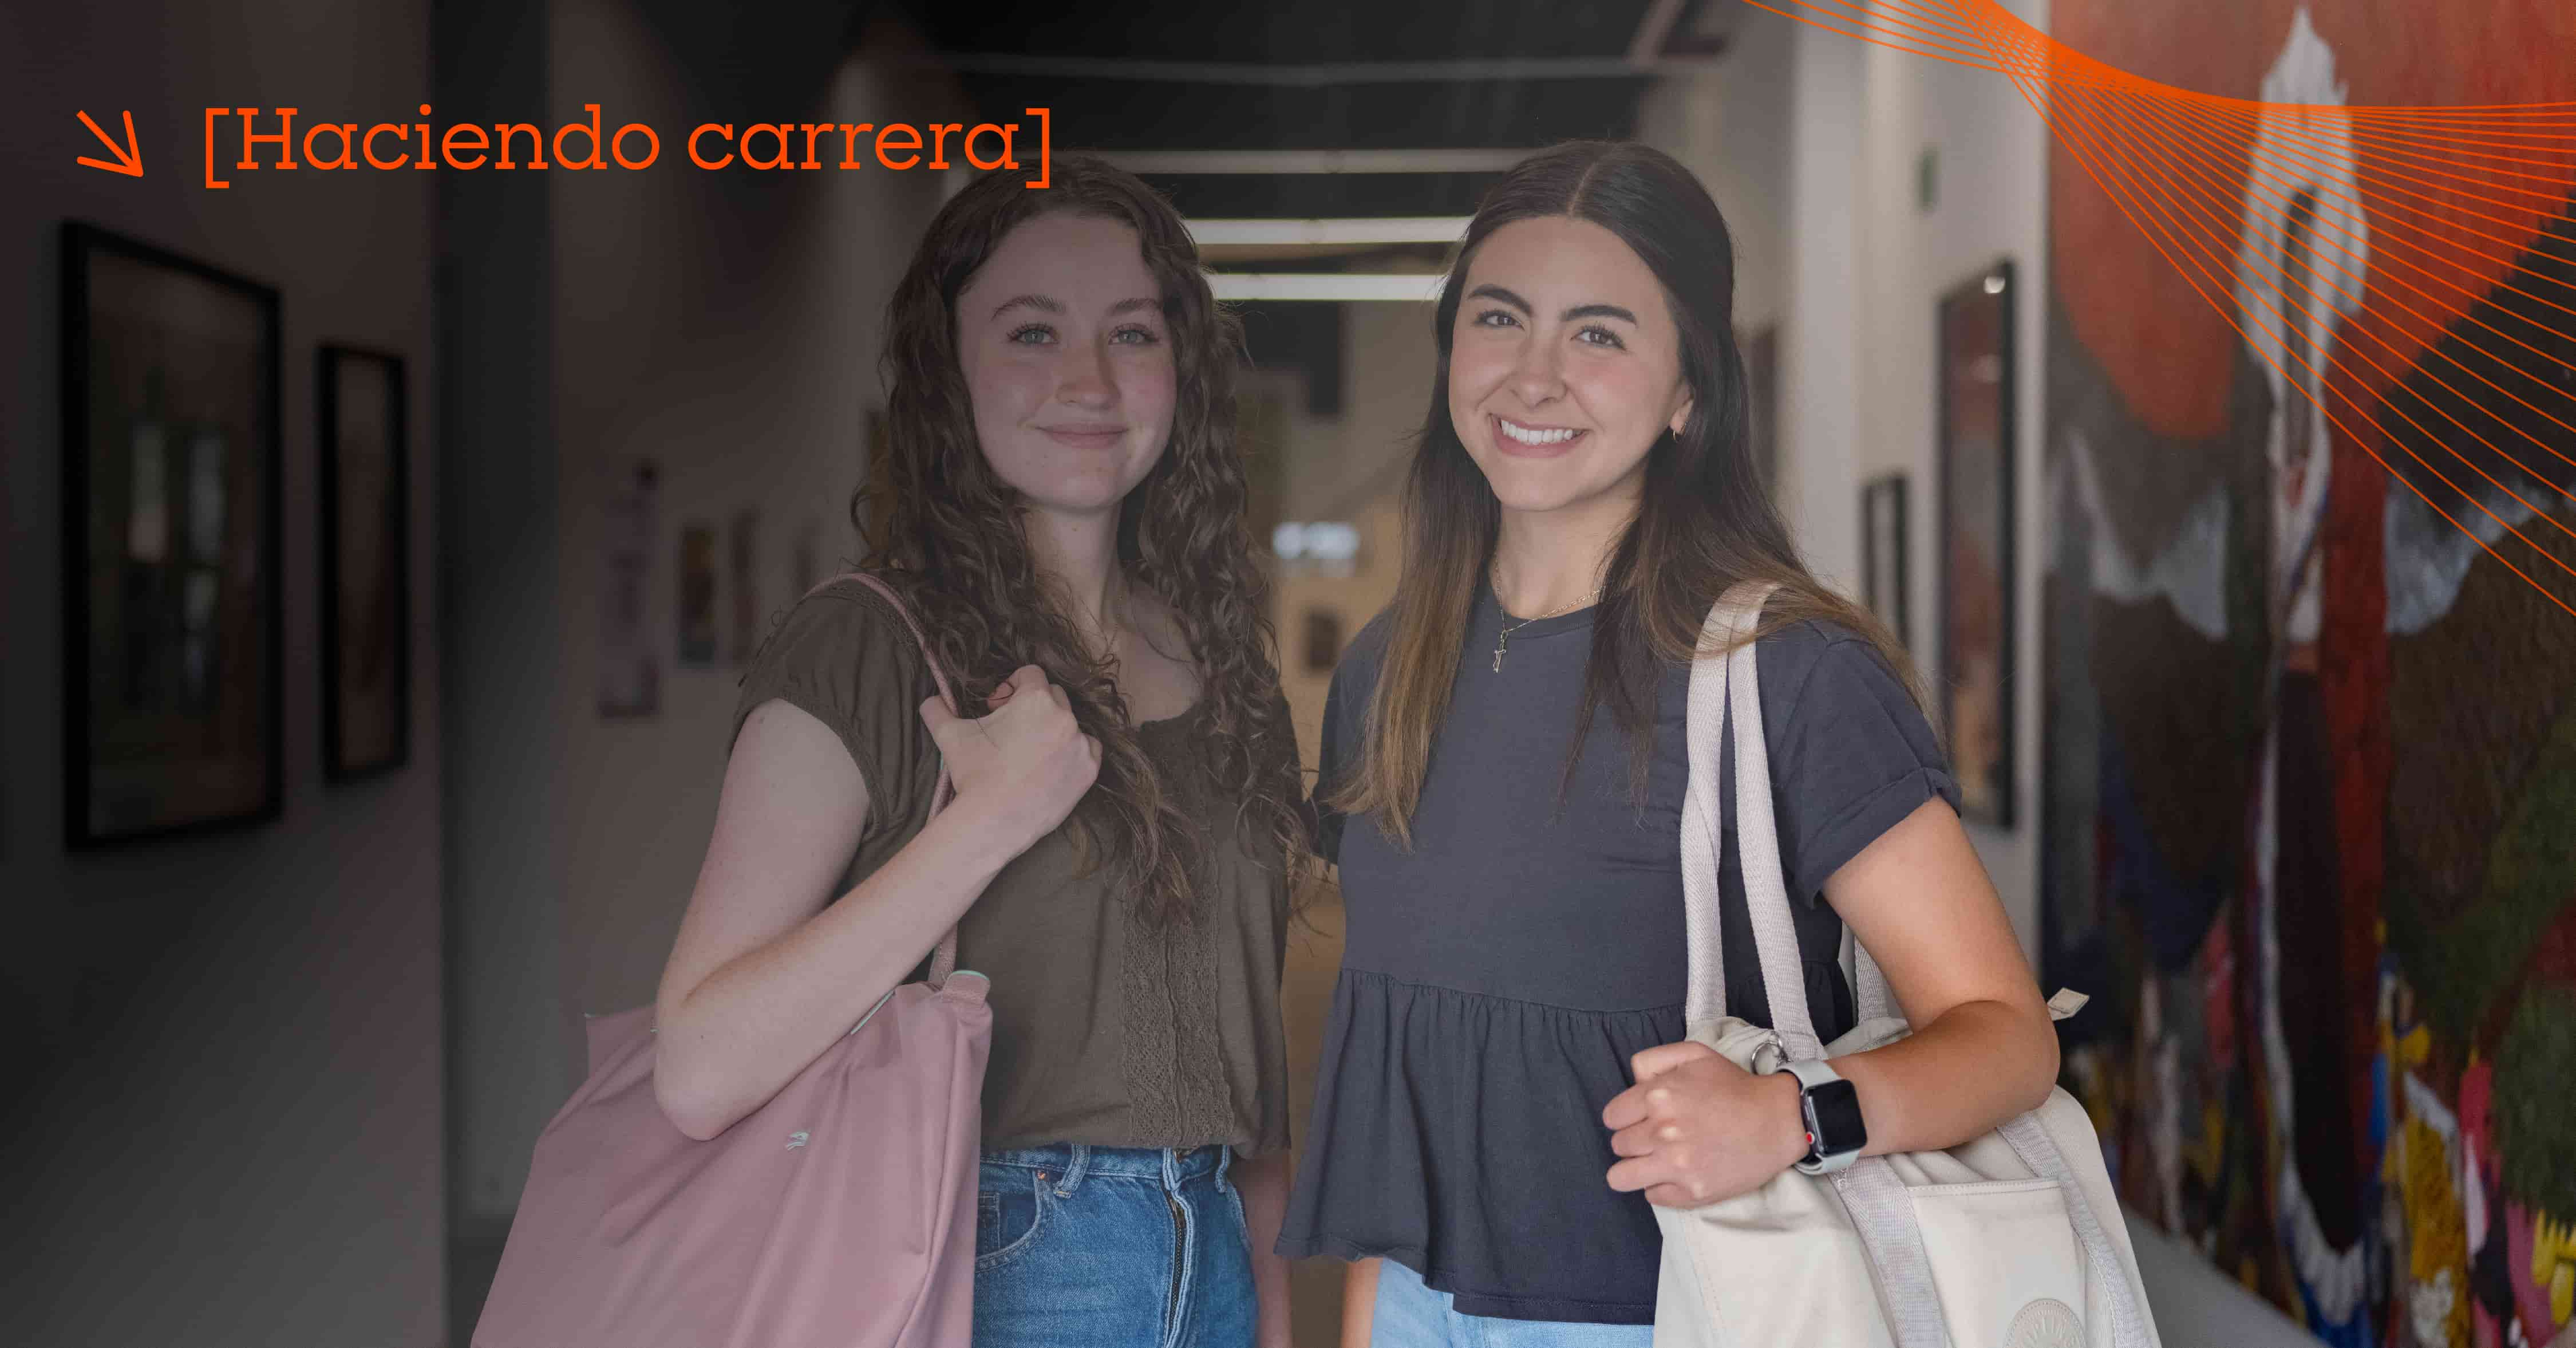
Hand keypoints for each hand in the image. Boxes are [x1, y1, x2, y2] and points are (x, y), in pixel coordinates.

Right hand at [919, 665, 1100, 853]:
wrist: (993, 820)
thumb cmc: (974, 773)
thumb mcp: (949, 735)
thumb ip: (937, 709)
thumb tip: (930, 700)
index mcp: (1036, 699)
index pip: (1031, 674)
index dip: (1011, 686)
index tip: (998, 706)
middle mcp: (1065, 716)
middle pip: (1053, 696)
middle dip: (1033, 706)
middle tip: (1012, 729)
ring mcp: (1080, 744)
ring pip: (1071, 723)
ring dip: (1054, 728)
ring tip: (1031, 749)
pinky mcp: (1088, 770)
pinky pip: (1087, 749)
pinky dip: (1073, 752)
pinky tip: (1051, 764)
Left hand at [1601, 1040, 1810, 1207]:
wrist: (1778, 1120)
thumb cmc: (1735, 1086)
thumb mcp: (1694, 1054)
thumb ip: (1652, 1060)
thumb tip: (1632, 1081)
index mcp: (1657, 1096)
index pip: (1611, 1117)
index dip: (1624, 1117)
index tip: (1640, 1119)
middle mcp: (1662, 1132)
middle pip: (1618, 1145)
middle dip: (1633, 1140)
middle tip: (1656, 1138)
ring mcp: (1676, 1166)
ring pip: (1621, 1177)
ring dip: (1633, 1169)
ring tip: (1651, 1163)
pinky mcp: (1691, 1192)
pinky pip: (1651, 1196)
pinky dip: (1660, 1187)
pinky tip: (1677, 1174)